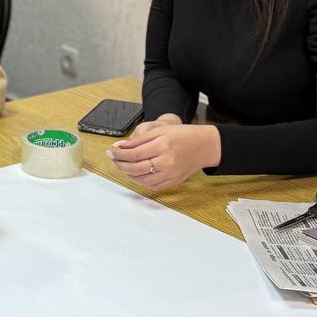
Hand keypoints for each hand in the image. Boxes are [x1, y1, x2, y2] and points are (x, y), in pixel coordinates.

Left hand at [106, 121, 220, 190]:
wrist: (205, 146)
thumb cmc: (183, 135)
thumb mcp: (160, 130)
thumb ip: (139, 140)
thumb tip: (119, 147)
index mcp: (163, 145)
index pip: (133, 153)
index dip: (118, 154)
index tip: (111, 151)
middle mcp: (166, 162)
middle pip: (135, 167)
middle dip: (119, 163)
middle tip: (112, 158)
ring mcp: (170, 174)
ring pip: (141, 179)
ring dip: (127, 173)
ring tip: (122, 165)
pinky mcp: (173, 182)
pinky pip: (151, 186)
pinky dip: (140, 180)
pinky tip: (134, 173)